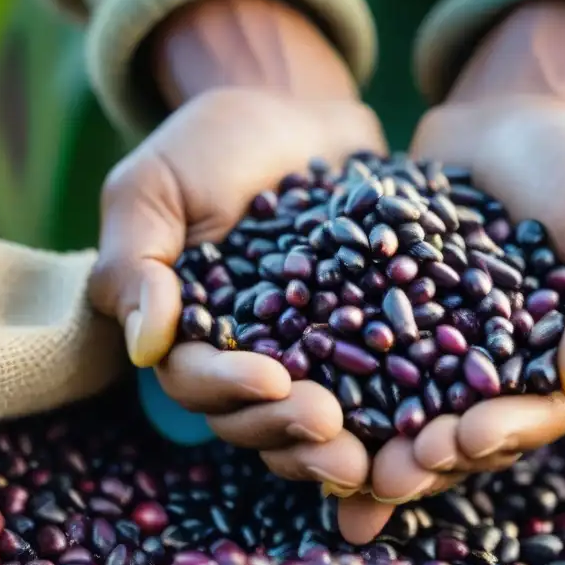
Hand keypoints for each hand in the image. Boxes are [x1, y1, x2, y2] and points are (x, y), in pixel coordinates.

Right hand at [88, 0, 388, 530]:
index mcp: (188, 335)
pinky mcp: (368, 337)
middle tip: (333, 429)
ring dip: (341, 443)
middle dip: (291, 428)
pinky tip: (429, 421)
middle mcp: (246, 357)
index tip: (271, 379)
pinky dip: (399, 408)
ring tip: (376, 453)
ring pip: (316, 418)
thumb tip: (145, 348)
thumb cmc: (210, 145)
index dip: (229, 389)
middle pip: (258, 417)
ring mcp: (311, 353)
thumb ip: (135, 262)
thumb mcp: (153, 188)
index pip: (195, 381)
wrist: (295, 111)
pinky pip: (382, 382)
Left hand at [344, 0, 564, 536]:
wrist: (509, 111)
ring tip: (329, 461)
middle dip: (421, 459)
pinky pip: (344, 349)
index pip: (533, 417)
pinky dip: (321, 374)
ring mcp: (424, 346)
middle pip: (454, 432)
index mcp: (552, 366)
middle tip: (386, 473)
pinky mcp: (371, 311)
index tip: (464, 437)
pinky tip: (286, 391)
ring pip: (393, 408)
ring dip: (365, 441)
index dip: (500, 435)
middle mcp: (485, 371)